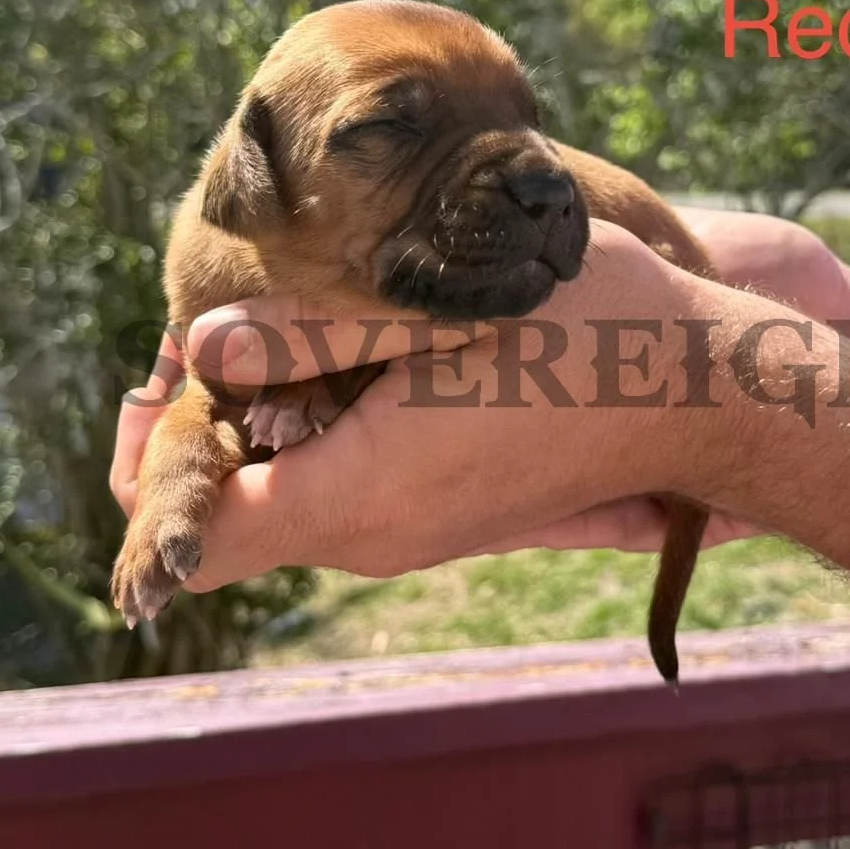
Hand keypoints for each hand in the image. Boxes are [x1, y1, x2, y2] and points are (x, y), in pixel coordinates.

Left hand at [111, 222, 760, 586]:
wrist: (698, 393)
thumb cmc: (585, 334)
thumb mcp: (441, 310)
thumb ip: (311, 334)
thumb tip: (203, 342)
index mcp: (362, 493)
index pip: (195, 538)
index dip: (151, 473)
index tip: (154, 387)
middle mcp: (373, 536)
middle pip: (228, 516)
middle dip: (204, 427)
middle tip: (227, 325)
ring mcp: (406, 536)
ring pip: (279, 498)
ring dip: (264, 421)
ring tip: (299, 323)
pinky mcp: (435, 516)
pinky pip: (333, 487)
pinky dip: (315, 429)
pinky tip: (360, 353)